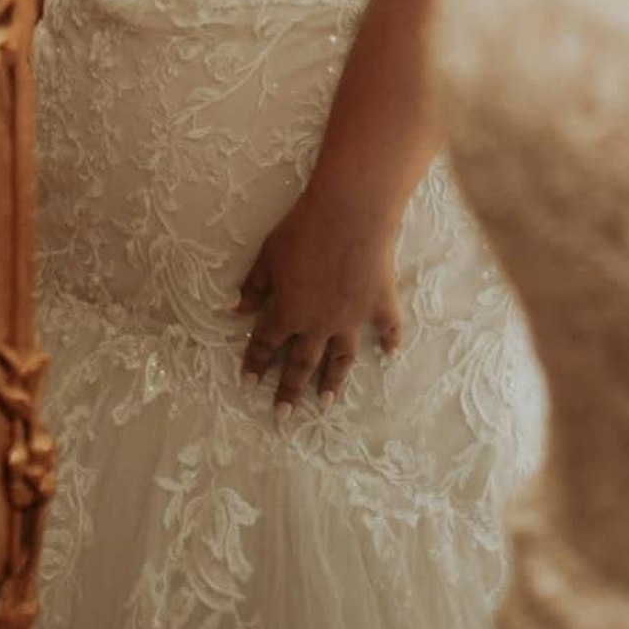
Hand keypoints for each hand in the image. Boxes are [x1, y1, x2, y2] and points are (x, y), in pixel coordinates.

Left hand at [235, 181, 403, 410]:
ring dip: (332, 382)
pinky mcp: (379, 305)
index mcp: (288, 312)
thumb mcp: (269, 254)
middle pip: (301, 364)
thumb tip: (237, 310)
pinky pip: (388, 329)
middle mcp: (319, 324)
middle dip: (289, 391)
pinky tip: (390, 356)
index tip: (247, 384)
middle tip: (282, 415)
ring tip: (325, 403)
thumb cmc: (304, 228)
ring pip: (340, 359)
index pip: (266, 345)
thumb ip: (255, 285)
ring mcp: (352, 319)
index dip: (255, 364)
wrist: (351, 213)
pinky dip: (390, 343)